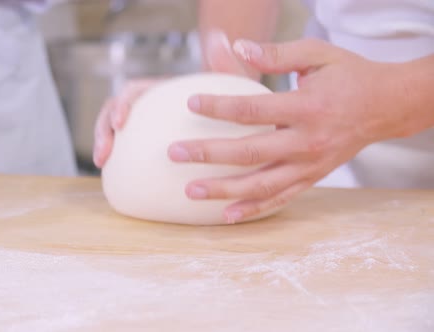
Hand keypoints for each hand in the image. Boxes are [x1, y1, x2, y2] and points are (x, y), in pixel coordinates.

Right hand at [93, 31, 251, 167]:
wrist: (227, 112)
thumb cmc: (227, 96)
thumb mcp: (226, 79)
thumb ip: (221, 62)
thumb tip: (219, 38)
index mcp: (160, 89)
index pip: (132, 91)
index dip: (122, 105)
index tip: (120, 124)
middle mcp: (147, 104)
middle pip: (113, 111)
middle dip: (102, 131)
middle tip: (102, 155)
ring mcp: (144, 123)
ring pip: (114, 131)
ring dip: (104, 145)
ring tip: (102, 165)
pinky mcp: (144, 141)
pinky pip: (127, 150)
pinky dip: (119, 162)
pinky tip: (119, 180)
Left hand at [169, 38, 424, 222]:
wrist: (386, 106)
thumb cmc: (348, 76)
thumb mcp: (317, 55)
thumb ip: (276, 54)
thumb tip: (237, 46)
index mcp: (307, 107)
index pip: (253, 109)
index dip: (219, 107)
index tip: (191, 102)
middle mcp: (308, 141)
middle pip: (250, 152)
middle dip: (208, 154)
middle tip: (175, 153)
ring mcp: (310, 165)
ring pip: (262, 184)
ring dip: (224, 190)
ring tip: (191, 191)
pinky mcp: (312, 179)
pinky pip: (280, 199)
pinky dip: (254, 210)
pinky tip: (227, 216)